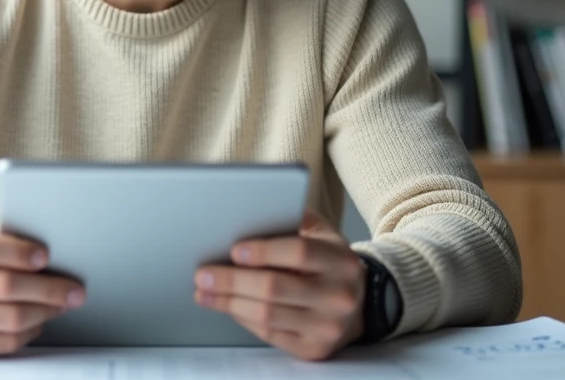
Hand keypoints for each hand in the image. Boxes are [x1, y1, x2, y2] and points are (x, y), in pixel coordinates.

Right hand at [0, 221, 85, 359]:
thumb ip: (1, 238)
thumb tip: (48, 249)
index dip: (21, 252)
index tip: (46, 256)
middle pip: (6, 287)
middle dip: (49, 289)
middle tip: (74, 289)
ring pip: (10, 318)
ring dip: (45, 312)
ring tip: (63, 304)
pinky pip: (5, 342)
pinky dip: (30, 332)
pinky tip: (39, 321)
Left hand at [193, 210, 366, 360]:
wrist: (360, 303)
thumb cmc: (328, 261)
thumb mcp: (321, 233)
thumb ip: (290, 220)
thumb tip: (246, 215)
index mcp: (341, 261)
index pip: (299, 252)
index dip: (264, 251)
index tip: (234, 250)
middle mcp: (339, 296)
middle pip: (275, 288)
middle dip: (233, 281)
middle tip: (203, 274)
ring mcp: (327, 327)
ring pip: (268, 315)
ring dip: (229, 303)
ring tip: (204, 292)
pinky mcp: (313, 349)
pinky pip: (269, 334)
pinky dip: (243, 319)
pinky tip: (227, 306)